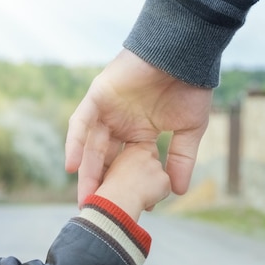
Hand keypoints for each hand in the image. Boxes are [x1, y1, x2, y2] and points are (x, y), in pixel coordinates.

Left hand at [65, 49, 212, 205]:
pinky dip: (76, 142)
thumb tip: (179, 191)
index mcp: (141, 132)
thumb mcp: (189, 130)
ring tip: (85, 198)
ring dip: (86, 171)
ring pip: (92, 145)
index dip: (126, 186)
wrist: (185, 53)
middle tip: (96, 211)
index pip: (128, 164)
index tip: (128, 209)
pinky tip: (73, 166)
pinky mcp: (98, 96)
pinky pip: (82, 121)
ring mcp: (108, 110)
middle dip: (100, 184)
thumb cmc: (191, 86)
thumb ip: (181, 159)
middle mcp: (120, 123)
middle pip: (105, 159)